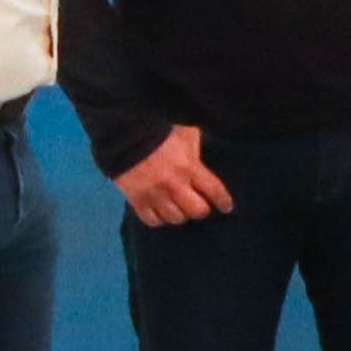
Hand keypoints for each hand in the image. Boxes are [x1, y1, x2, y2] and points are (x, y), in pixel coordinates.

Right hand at [116, 126, 233, 226]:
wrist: (123, 134)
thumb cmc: (159, 130)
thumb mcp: (186, 134)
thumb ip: (197, 148)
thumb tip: (204, 154)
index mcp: (190, 168)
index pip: (215, 191)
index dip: (223, 201)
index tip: (226, 207)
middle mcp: (174, 185)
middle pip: (197, 211)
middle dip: (200, 209)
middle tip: (198, 204)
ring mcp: (155, 194)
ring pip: (175, 218)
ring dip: (179, 214)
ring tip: (178, 208)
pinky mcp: (136, 200)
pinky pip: (152, 220)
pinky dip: (158, 219)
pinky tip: (160, 212)